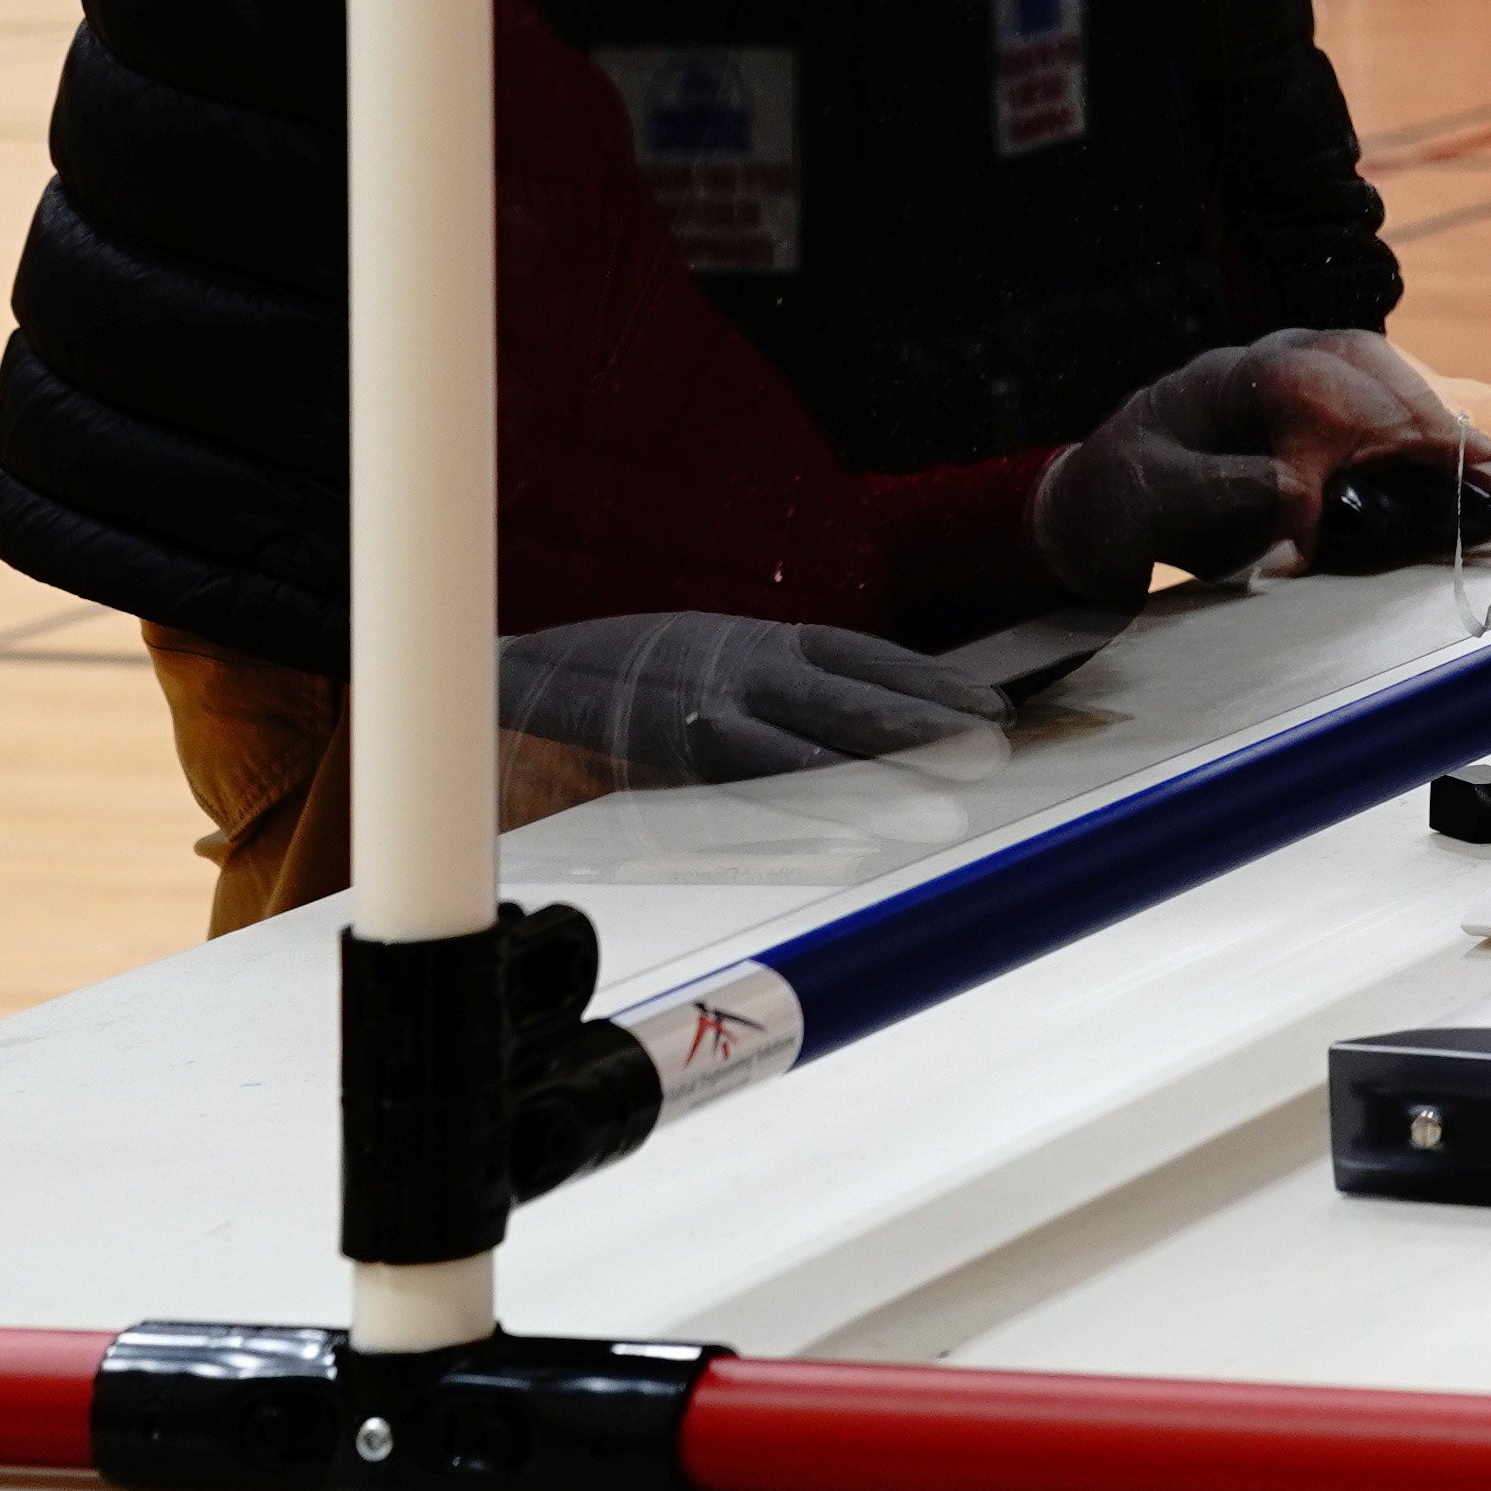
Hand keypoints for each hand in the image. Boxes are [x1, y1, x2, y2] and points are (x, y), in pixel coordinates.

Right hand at [496, 612, 1007, 782]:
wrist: (495, 683)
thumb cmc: (619, 683)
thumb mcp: (710, 663)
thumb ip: (780, 694)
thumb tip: (879, 728)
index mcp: (752, 644)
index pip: (862, 657)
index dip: (930, 682)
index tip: (995, 706)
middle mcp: (731, 670)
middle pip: (847, 697)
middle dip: (923, 727)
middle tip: (995, 752)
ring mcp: (688, 717)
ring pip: (796, 750)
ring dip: (871, 781)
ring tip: (937, 809)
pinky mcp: (646, 767)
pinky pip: (726, 798)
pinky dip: (783, 823)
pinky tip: (834, 846)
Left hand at [1032, 326, 1490, 595]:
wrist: (1103, 479)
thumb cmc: (1121, 489)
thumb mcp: (1151, 496)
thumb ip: (1220, 492)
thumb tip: (1295, 503)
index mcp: (1253, 375)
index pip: (1343, 412)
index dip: (1398, 463)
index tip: (1446, 517)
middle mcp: (1299, 360)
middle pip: (1402, 398)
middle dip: (1472, 452)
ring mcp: (1324, 373)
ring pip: (1416, 402)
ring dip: (1473, 450)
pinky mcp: (1337, 397)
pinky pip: (1408, 413)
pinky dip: (1454, 448)